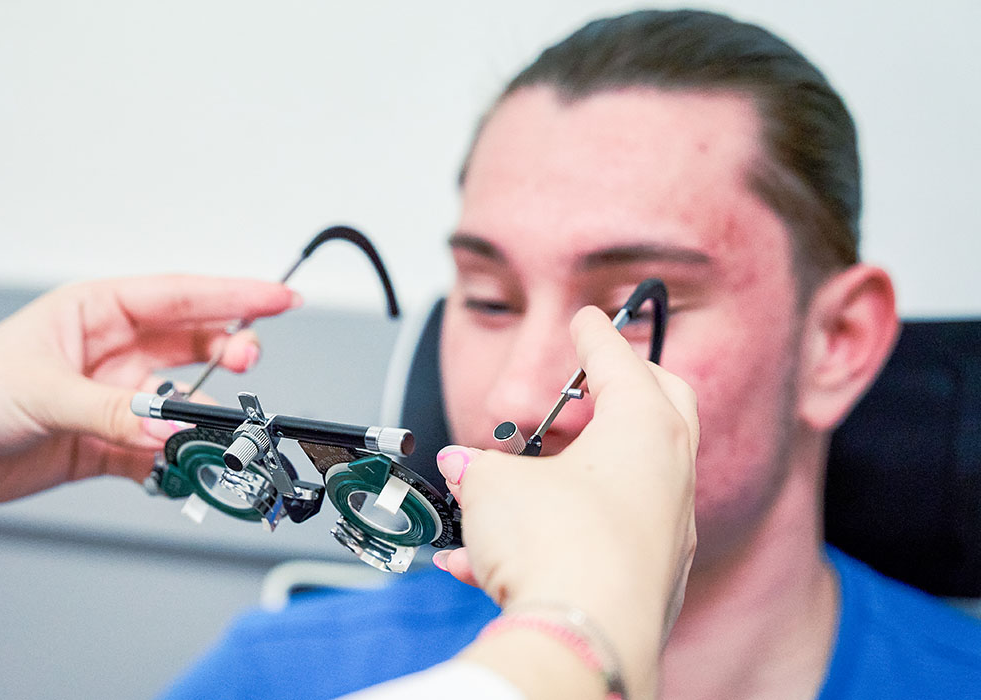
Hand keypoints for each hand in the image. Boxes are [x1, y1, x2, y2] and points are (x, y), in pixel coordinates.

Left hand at [0, 275, 299, 517]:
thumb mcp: (41, 390)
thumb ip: (113, 410)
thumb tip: (171, 424)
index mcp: (96, 312)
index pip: (180, 296)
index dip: (234, 296)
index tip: (280, 299)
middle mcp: (112, 352)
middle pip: (191, 344)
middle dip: (228, 350)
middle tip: (250, 362)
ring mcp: (112, 398)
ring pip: (181, 401)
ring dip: (201, 415)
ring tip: (215, 427)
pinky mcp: (105, 443)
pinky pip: (157, 450)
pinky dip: (174, 461)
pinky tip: (181, 466)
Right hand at [436, 306, 698, 697]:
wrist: (582, 640)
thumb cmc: (559, 550)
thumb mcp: (493, 484)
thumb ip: (479, 467)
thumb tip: (465, 468)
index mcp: (646, 429)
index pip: (620, 361)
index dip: (594, 336)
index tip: (586, 320)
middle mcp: (670, 476)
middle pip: (653, 410)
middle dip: (608, 396)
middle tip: (570, 396)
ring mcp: (666, 532)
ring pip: (619, 482)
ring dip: (564, 476)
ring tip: (502, 487)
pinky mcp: (648, 581)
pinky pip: (597, 541)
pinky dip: (551, 537)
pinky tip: (483, 560)